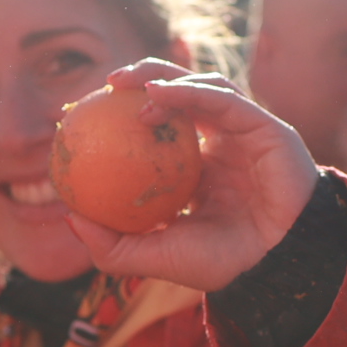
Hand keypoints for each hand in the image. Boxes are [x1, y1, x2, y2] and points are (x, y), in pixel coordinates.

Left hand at [64, 62, 319, 291]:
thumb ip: (113, 244)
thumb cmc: (222, 263)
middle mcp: (222, 143)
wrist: (276, 268)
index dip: (125, 112)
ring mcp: (246, 132)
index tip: (84, 112)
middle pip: (181, 95)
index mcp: (200, 168)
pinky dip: (190, 91)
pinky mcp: (267, 127)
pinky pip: (224, 98)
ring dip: (164, 78)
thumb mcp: (155, 256)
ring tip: (128, 85)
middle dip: (144, 78)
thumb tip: (70, 217)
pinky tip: (158, 93)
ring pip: (204, 86)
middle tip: (107, 83)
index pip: (160, 126)